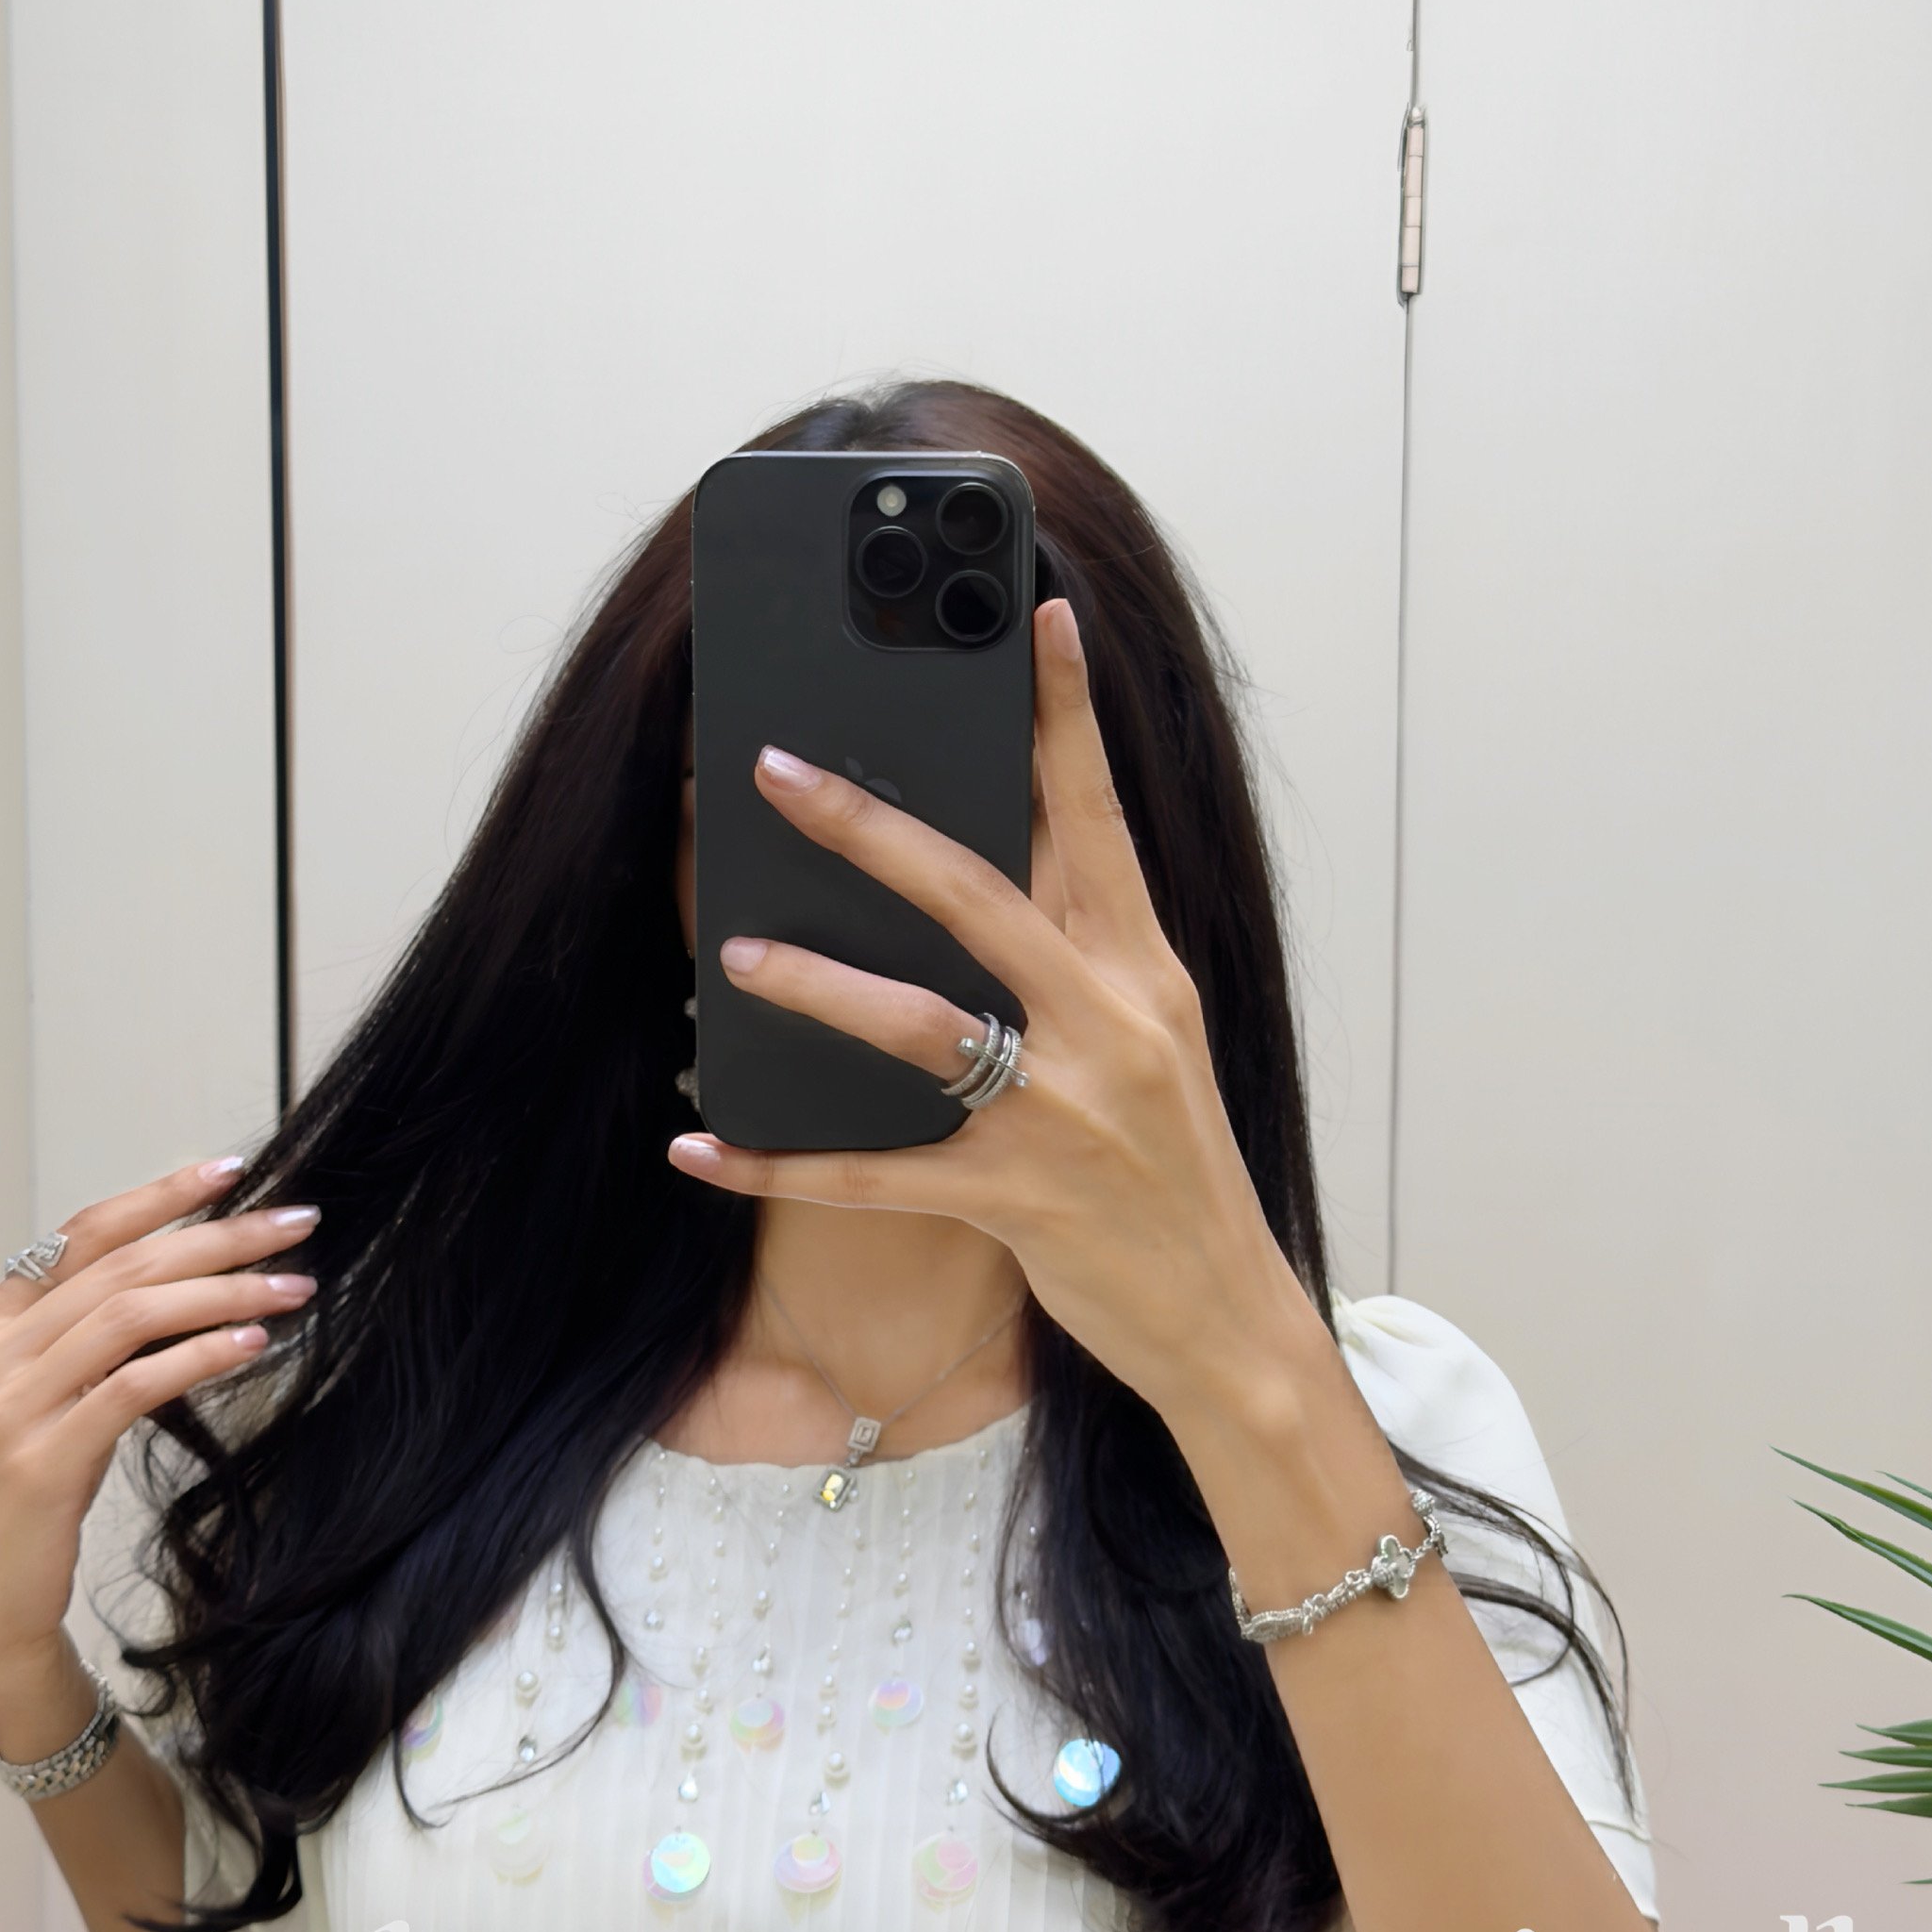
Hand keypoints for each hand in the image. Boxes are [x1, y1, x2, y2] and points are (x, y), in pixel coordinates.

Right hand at [0, 1158, 318, 1741]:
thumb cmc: (29, 1503)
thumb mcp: (50, 1405)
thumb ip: (89, 1344)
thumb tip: (181, 1284)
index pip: (83, 1235)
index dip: (160, 1197)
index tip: (235, 1171)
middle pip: (120, 1267)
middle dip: (217, 1237)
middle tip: (296, 1222)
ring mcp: (8, 1403)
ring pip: (129, 1315)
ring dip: (223, 1292)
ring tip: (296, 1287)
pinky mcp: (40, 1457)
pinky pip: (133, 1385)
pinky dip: (198, 1356)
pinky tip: (253, 1343)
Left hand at [667, 599, 1327, 1437]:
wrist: (1227, 1316)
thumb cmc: (1174, 1174)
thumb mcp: (1156, 1043)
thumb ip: (1082, 960)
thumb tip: (991, 877)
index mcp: (1143, 970)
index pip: (1099, 817)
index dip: (1064, 714)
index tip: (1037, 614)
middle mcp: (1108, 1024)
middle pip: (976, 893)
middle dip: (870, 825)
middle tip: (779, 768)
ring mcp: (1062, 1114)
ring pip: (919, 1025)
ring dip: (816, 984)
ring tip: (731, 952)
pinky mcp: (1018, 1201)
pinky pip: (874, 1175)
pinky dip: (779, 1163)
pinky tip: (704, 1145)